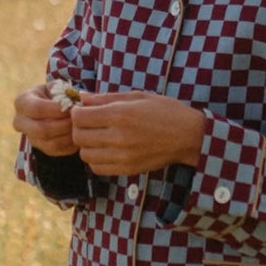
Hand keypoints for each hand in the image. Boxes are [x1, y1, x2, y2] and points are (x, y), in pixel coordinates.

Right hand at [14, 83, 77, 158]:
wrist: (50, 109)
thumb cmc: (54, 95)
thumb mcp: (56, 87)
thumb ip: (64, 91)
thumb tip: (76, 101)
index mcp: (22, 102)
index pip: (37, 108)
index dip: (56, 109)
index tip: (72, 106)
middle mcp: (20, 122)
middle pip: (42, 129)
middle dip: (63, 124)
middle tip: (77, 118)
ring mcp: (30, 137)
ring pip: (50, 143)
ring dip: (69, 135)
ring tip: (79, 126)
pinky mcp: (41, 149)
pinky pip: (57, 151)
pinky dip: (70, 144)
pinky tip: (77, 134)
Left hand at [70, 92, 206, 176]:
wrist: (188, 135)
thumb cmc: (165, 111)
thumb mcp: (136, 96)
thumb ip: (106, 98)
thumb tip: (82, 97)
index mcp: (119, 114)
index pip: (79, 116)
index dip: (77, 112)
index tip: (85, 110)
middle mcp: (118, 136)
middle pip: (78, 136)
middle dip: (79, 128)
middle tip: (90, 124)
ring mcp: (122, 156)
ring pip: (85, 154)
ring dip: (87, 145)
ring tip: (98, 138)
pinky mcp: (127, 169)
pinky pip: (97, 168)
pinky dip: (96, 160)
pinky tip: (106, 151)